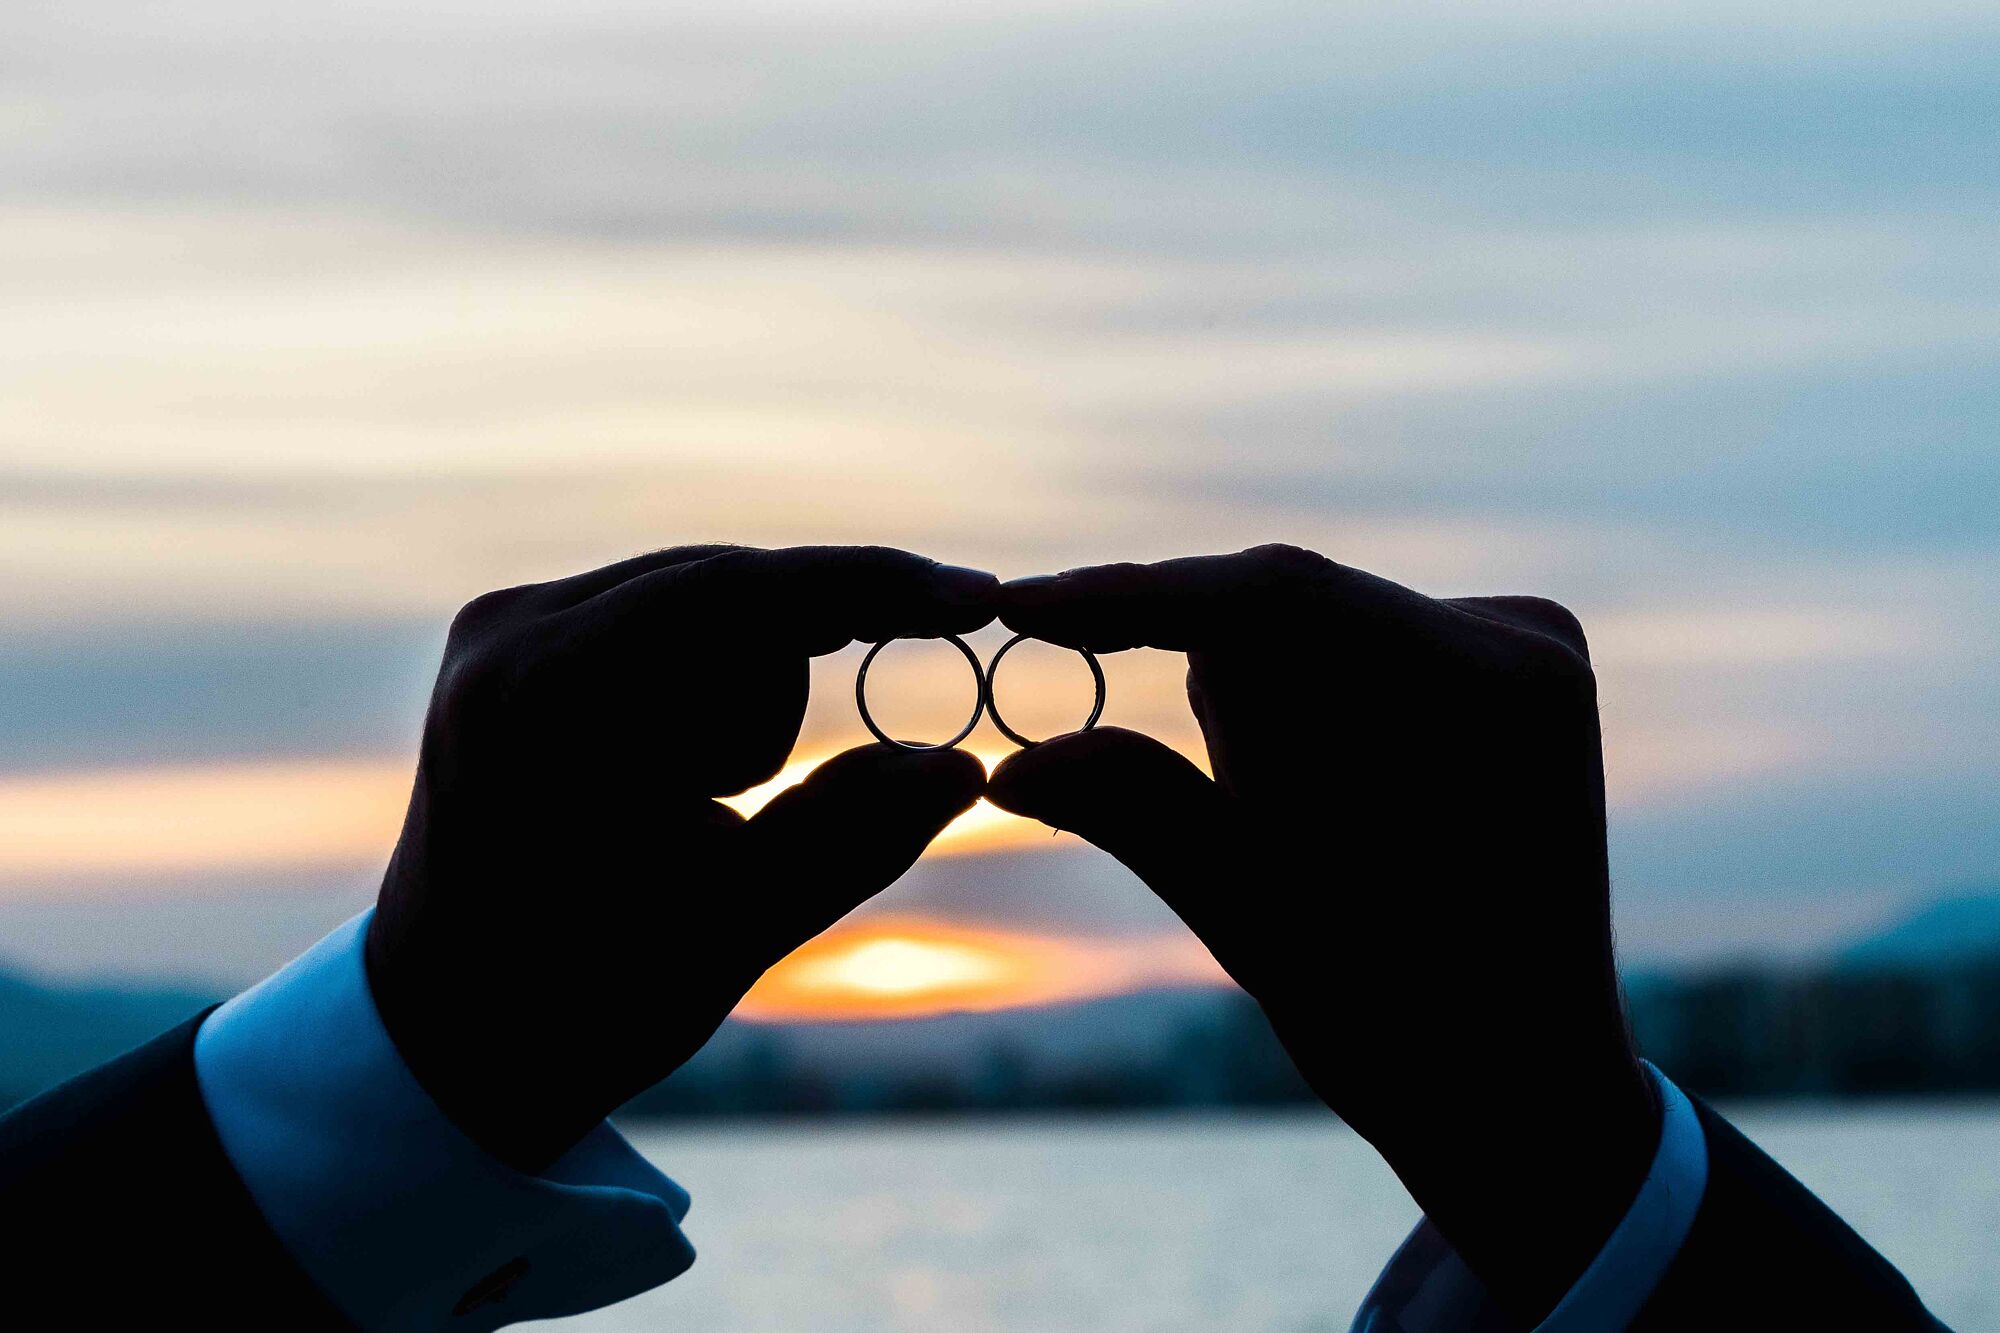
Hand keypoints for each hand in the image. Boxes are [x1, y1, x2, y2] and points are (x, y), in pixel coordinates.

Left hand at [366, 545, 995, 1171]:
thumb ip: (853, 837)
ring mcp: (501, 624)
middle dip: (786, 692)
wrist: (445, 1033)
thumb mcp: (735, 930)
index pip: (741, 598)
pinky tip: (678, 780)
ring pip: (707, 601)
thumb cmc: (584, 1003)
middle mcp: (508, 634)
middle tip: (757, 804)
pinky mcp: (513, 634)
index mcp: (546, 704)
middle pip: (729, 593)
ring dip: (747, 697)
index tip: (978, 599)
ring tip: (698, 812)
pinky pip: (666, 618)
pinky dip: (709, 687)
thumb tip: (966, 765)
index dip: (875, 589)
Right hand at [984, 545, 1656, 1320]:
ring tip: (1297, 848)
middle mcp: (1520, 642)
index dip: (1135, 598)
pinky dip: (1300, 715)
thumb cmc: (1399, 1029)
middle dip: (1208, 695)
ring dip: (1255, 712)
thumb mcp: (1250, 914)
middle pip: (1292, 609)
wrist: (1530, 1091)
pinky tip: (1331, 820)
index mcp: (1484, 696)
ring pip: (1314, 627)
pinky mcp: (1503, 668)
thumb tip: (1010, 762)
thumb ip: (1134, 809)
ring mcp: (1523, 646)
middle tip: (1199, 810)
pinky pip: (1355, 652)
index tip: (1024, 606)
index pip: (1276, 601)